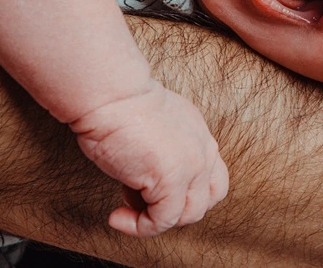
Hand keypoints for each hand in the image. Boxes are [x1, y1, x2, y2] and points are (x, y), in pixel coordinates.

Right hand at [71, 80, 229, 237]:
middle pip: (209, 198)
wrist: (112, 95)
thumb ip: (163, 151)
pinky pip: (162, 221)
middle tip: (144, 202)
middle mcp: (203, 150)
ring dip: (156, 219)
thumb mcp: (153, 128)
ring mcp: (192, 167)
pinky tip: (116, 217)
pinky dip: (138, 227)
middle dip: (177, 209)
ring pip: (189, 214)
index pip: (210, 177)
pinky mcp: (173, 181)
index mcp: (200, 135)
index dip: (184, 191)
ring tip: (125, 205)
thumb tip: (146, 181)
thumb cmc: (119, 106)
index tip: (150, 189)